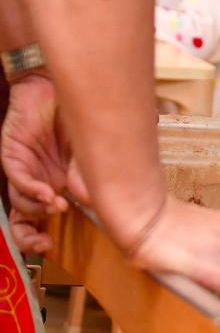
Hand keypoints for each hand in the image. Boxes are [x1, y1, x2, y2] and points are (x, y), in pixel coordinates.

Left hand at [1, 74, 87, 252]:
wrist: (57, 86)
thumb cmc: (78, 117)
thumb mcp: (92, 152)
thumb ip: (91, 175)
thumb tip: (94, 200)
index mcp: (54, 183)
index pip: (38, 217)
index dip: (39, 235)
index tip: (51, 246)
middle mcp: (37, 179)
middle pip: (22, 216)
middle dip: (29, 234)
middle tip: (44, 242)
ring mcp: (24, 167)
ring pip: (19, 201)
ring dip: (38, 207)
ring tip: (59, 203)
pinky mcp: (13, 154)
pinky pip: (17, 179)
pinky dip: (32, 189)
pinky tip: (48, 192)